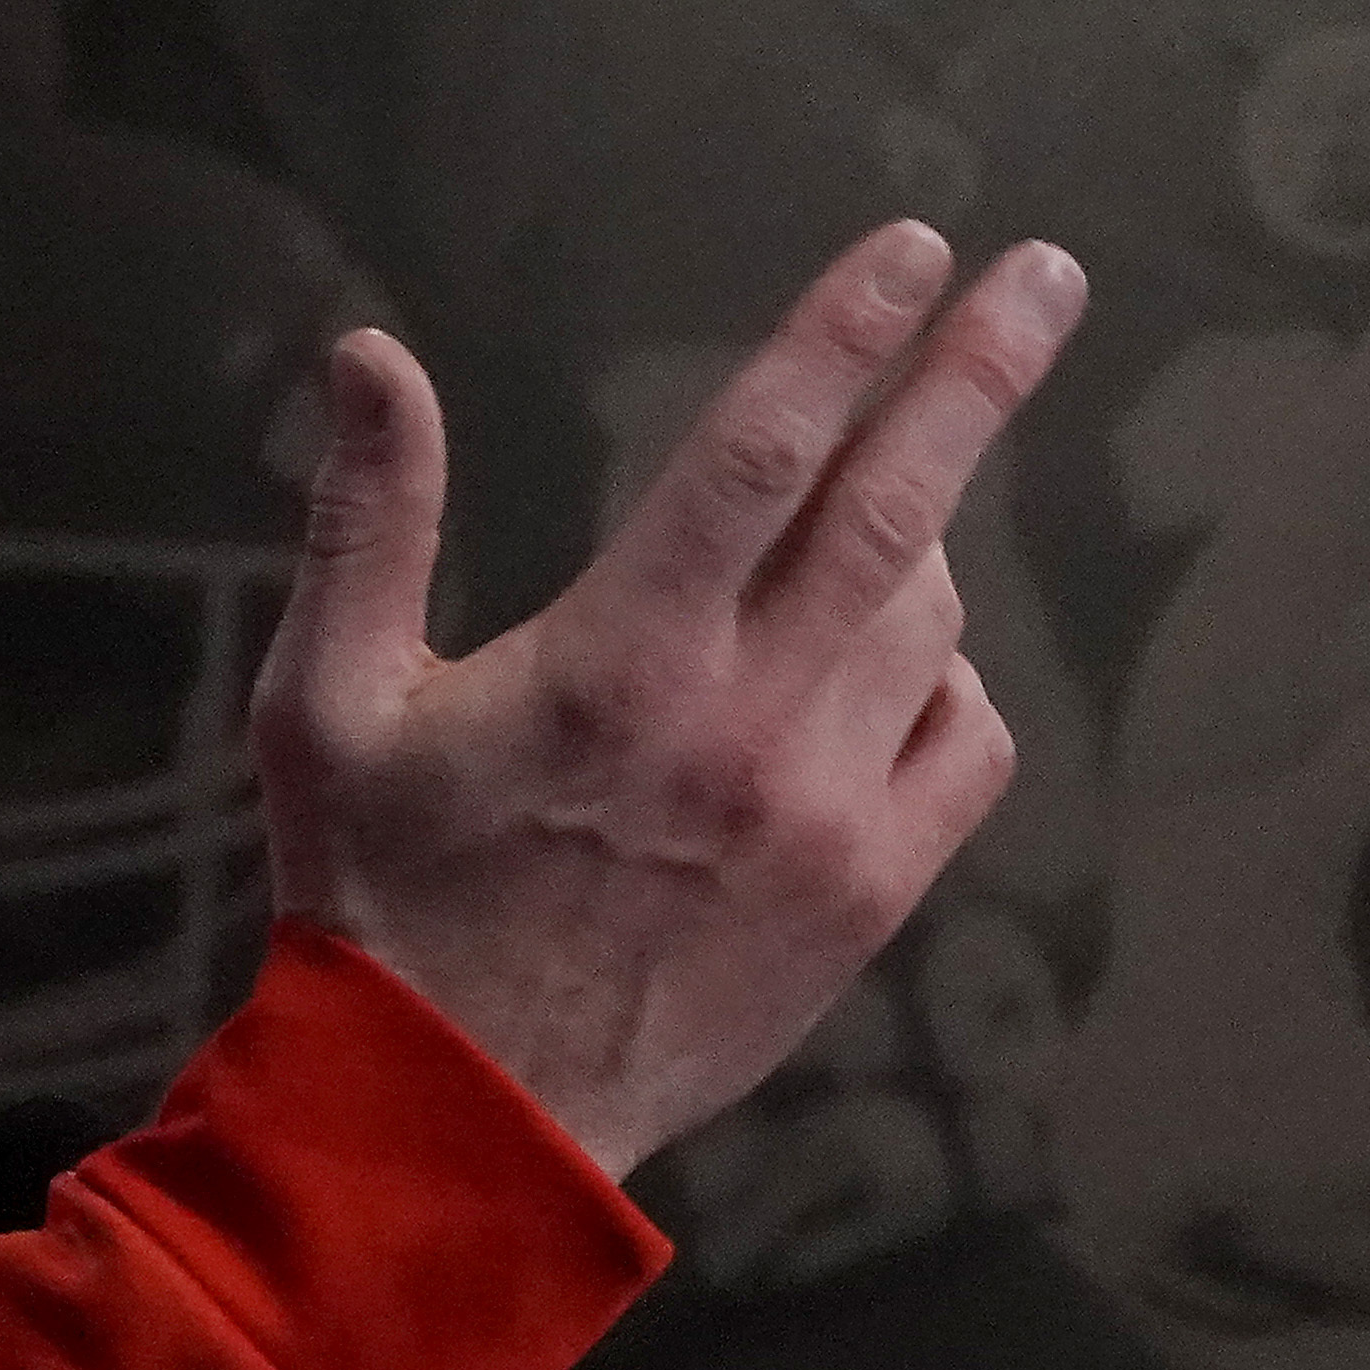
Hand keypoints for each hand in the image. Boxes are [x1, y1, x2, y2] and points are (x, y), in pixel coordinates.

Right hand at [246, 221, 1084, 1175]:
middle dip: (978, 374)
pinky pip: (966, 743)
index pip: (760, 453)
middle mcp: (744, 724)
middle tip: (1045, 275)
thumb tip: (370, 354)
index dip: (844, 336)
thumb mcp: (324, 703)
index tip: (913, 247)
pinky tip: (890, 666)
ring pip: (929, 621)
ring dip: (916, 547)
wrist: (461, 1122)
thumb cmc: (383, 897)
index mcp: (617, 662)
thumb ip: (369, 519)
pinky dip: (946, 681)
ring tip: (853, 535)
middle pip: (896, 508)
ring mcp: (825, 815)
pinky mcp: (873, 895)